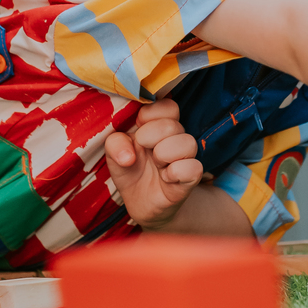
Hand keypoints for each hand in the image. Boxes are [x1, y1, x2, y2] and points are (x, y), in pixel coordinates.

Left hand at [104, 100, 203, 229]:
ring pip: (187, 143)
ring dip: (164, 155)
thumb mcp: (114, 155)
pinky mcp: (192, 177)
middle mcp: (175, 136)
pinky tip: (166, 179)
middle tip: (144, 151)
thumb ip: (115, 144)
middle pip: (172, 125)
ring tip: (157, 166)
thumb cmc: (130, 170)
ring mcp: (186, 156)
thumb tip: (129, 155)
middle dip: (150, 138)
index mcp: (158, 123)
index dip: (149, 115)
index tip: (138, 130)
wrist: (142, 202)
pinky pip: (193, 168)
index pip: (167, 105)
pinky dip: (175, 173)